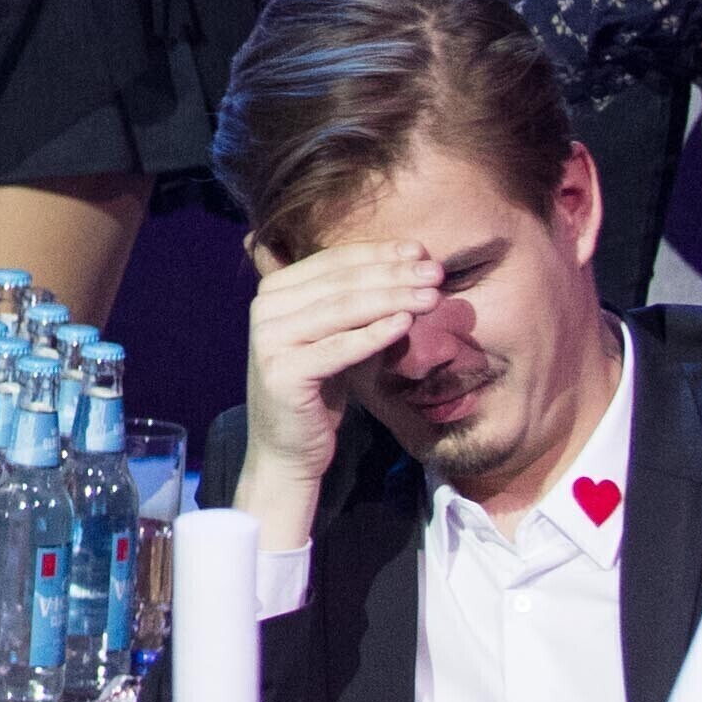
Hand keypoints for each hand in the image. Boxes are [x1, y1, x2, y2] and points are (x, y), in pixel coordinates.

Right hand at [235, 236, 439, 550]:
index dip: (379, 253)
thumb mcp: (335, 339)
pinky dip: (373, 334)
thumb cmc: (317, 391)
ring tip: (430, 295)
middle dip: (392, 274)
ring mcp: (269, 339)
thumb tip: (411, 269)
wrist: (287, 450)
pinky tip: (404, 324)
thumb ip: (356, 307)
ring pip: (341, 309)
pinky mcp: (282, 372)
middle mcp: (265, 307)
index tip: (422, 251)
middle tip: (436, 271)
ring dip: (391, 298)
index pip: (333, 261)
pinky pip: (337, 349)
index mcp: (274, 290)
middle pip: (340, 283)